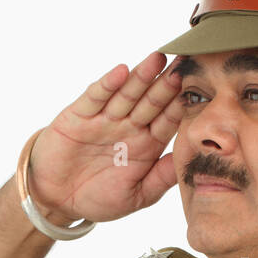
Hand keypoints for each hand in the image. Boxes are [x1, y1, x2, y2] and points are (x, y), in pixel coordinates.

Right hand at [26, 52, 184, 223]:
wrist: (56, 199)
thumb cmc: (99, 198)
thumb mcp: (137, 196)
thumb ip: (161, 178)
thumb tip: (188, 161)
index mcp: (146, 145)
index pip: (168, 121)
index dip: (182, 105)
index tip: (201, 90)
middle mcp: (128, 128)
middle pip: (151, 102)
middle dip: (167, 83)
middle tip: (185, 63)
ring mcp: (104, 120)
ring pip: (127, 95)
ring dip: (142, 76)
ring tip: (158, 58)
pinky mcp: (79, 116)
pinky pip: (95, 98)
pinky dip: (107, 85)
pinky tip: (122, 72)